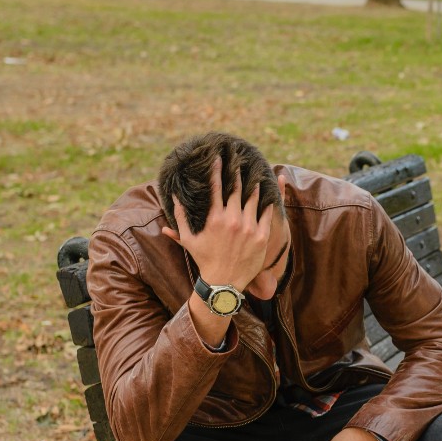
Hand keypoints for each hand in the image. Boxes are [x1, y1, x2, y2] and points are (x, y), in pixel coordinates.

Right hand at [161, 157, 273, 289]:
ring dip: (255, 185)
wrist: (224, 282)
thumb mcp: (188, 239)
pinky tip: (269, 194)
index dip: (217, 170)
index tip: (219, 158)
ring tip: (257, 174)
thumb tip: (172, 197)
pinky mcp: (262, 236)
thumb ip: (179, 217)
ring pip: (254, 199)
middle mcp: (233, 220)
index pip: (216, 188)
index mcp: (215, 218)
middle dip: (238, 173)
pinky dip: (268, 203)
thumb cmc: (204, 259)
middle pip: (237, 189)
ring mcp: (249, 228)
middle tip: (240, 161)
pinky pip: (267, 214)